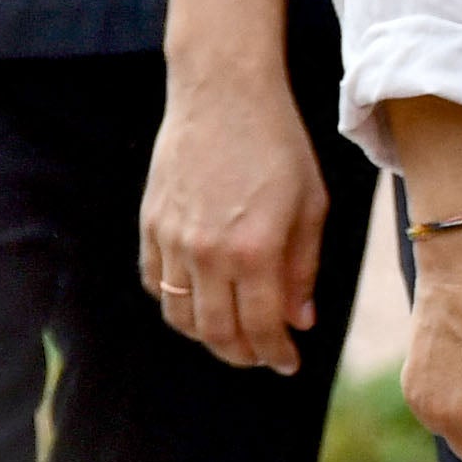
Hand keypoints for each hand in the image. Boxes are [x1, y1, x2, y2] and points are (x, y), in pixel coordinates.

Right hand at [138, 63, 339, 369]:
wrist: (224, 97)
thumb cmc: (279, 148)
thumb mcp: (311, 207)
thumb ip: (303, 269)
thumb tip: (300, 321)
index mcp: (256, 250)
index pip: (262, 326)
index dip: (276, 353)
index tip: (289, 363)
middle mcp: (208, 252)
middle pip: (216, 331)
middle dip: (242, 354)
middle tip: (262, 358)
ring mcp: (172, 239)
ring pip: (180, 314)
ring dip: (206, 336)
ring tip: (232, 337)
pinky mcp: (150, 225)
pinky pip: (155, 283)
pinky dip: (176, 304)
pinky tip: (200, 303)